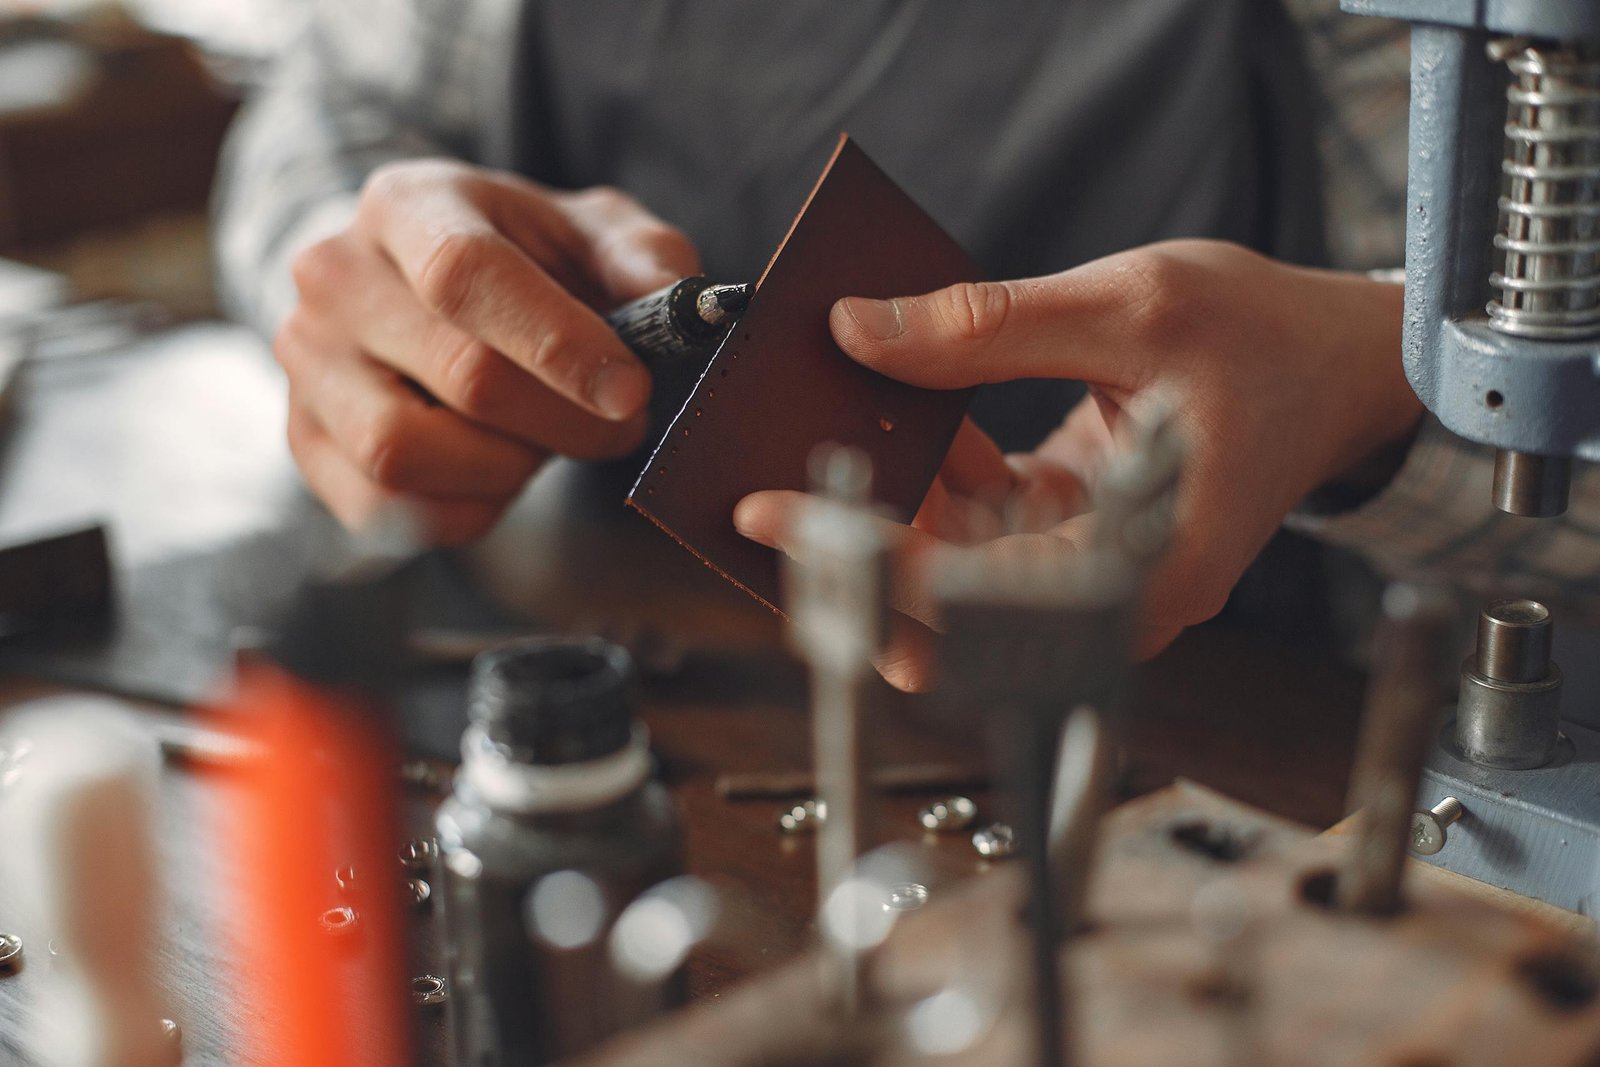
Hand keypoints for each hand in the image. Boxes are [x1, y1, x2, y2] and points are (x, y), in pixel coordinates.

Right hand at [276, 159, 700, 541]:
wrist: (422, 287)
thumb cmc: (525, 262)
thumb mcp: (594, 234)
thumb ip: (646, 263)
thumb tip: (681, 307)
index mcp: (409, 205)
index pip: (468, 275)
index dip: (560, 345)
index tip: (633, 391)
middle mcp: (336, 278)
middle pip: (461, 377)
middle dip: (568, 421)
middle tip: (621, 424)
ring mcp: (308, 365)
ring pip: (404, 454)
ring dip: (506, 469)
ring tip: (543, 440)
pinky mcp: (306, 441)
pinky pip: (388, 511)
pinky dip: (467, 510)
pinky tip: (500, 473)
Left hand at [735, 239, 1418, 688]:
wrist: (1343, 365)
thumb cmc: (1269, 341)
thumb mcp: (1130, 309)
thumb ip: (987, 327)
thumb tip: (859, 334)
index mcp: (1141, 568)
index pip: (971, 598)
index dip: (862, 562)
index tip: (775, 517)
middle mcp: (1113, 595)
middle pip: (950, 605)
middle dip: (854, 546)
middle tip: (768, 491)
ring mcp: (1092, 572)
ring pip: (956, 570)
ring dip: (893, 508)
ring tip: (842, 439)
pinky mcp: (1078, 539)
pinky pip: (983, 529)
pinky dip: (939, 483)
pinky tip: (921, 428)